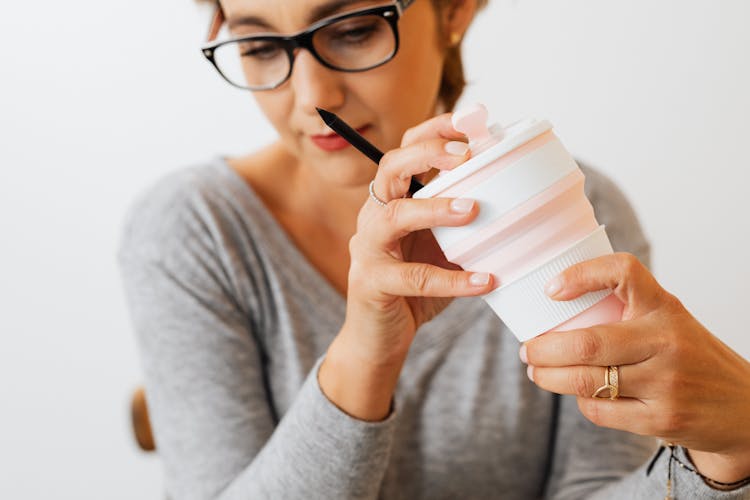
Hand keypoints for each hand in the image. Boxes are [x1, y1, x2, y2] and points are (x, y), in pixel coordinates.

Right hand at [319, 113, 494, 419]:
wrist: (379, 339)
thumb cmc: (415, 288)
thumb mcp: (441, 246)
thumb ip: (462, 222)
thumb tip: (517, 196)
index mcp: (391, 200)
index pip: (404, 150)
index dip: (433, 131)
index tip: (469, 119)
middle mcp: (373, 216)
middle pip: (389, 169)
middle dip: (427, 154)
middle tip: (467, 156)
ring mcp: (368, 249)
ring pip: (393, 217)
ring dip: (434, 208)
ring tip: (474, 209)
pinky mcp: (371, 283)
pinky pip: (412, 278)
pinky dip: (452, 279)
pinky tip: (485, 281)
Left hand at [521, 252, 749, 481]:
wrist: (743, 407)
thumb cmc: (691, 356)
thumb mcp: (668, 321)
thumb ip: (627, 312)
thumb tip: (555, 310)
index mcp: (665, 307)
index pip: (623, 272)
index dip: (582, 274)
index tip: (551, 289)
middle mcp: (666, 341)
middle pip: (586, 344)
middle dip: (543, 349)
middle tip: (526, 350)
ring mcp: (666, 383)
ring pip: (586, 381)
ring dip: (549, 377)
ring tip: (537, 371)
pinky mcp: (662, 418)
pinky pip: (600, 410)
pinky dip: (581, 401)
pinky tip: (579, 394)